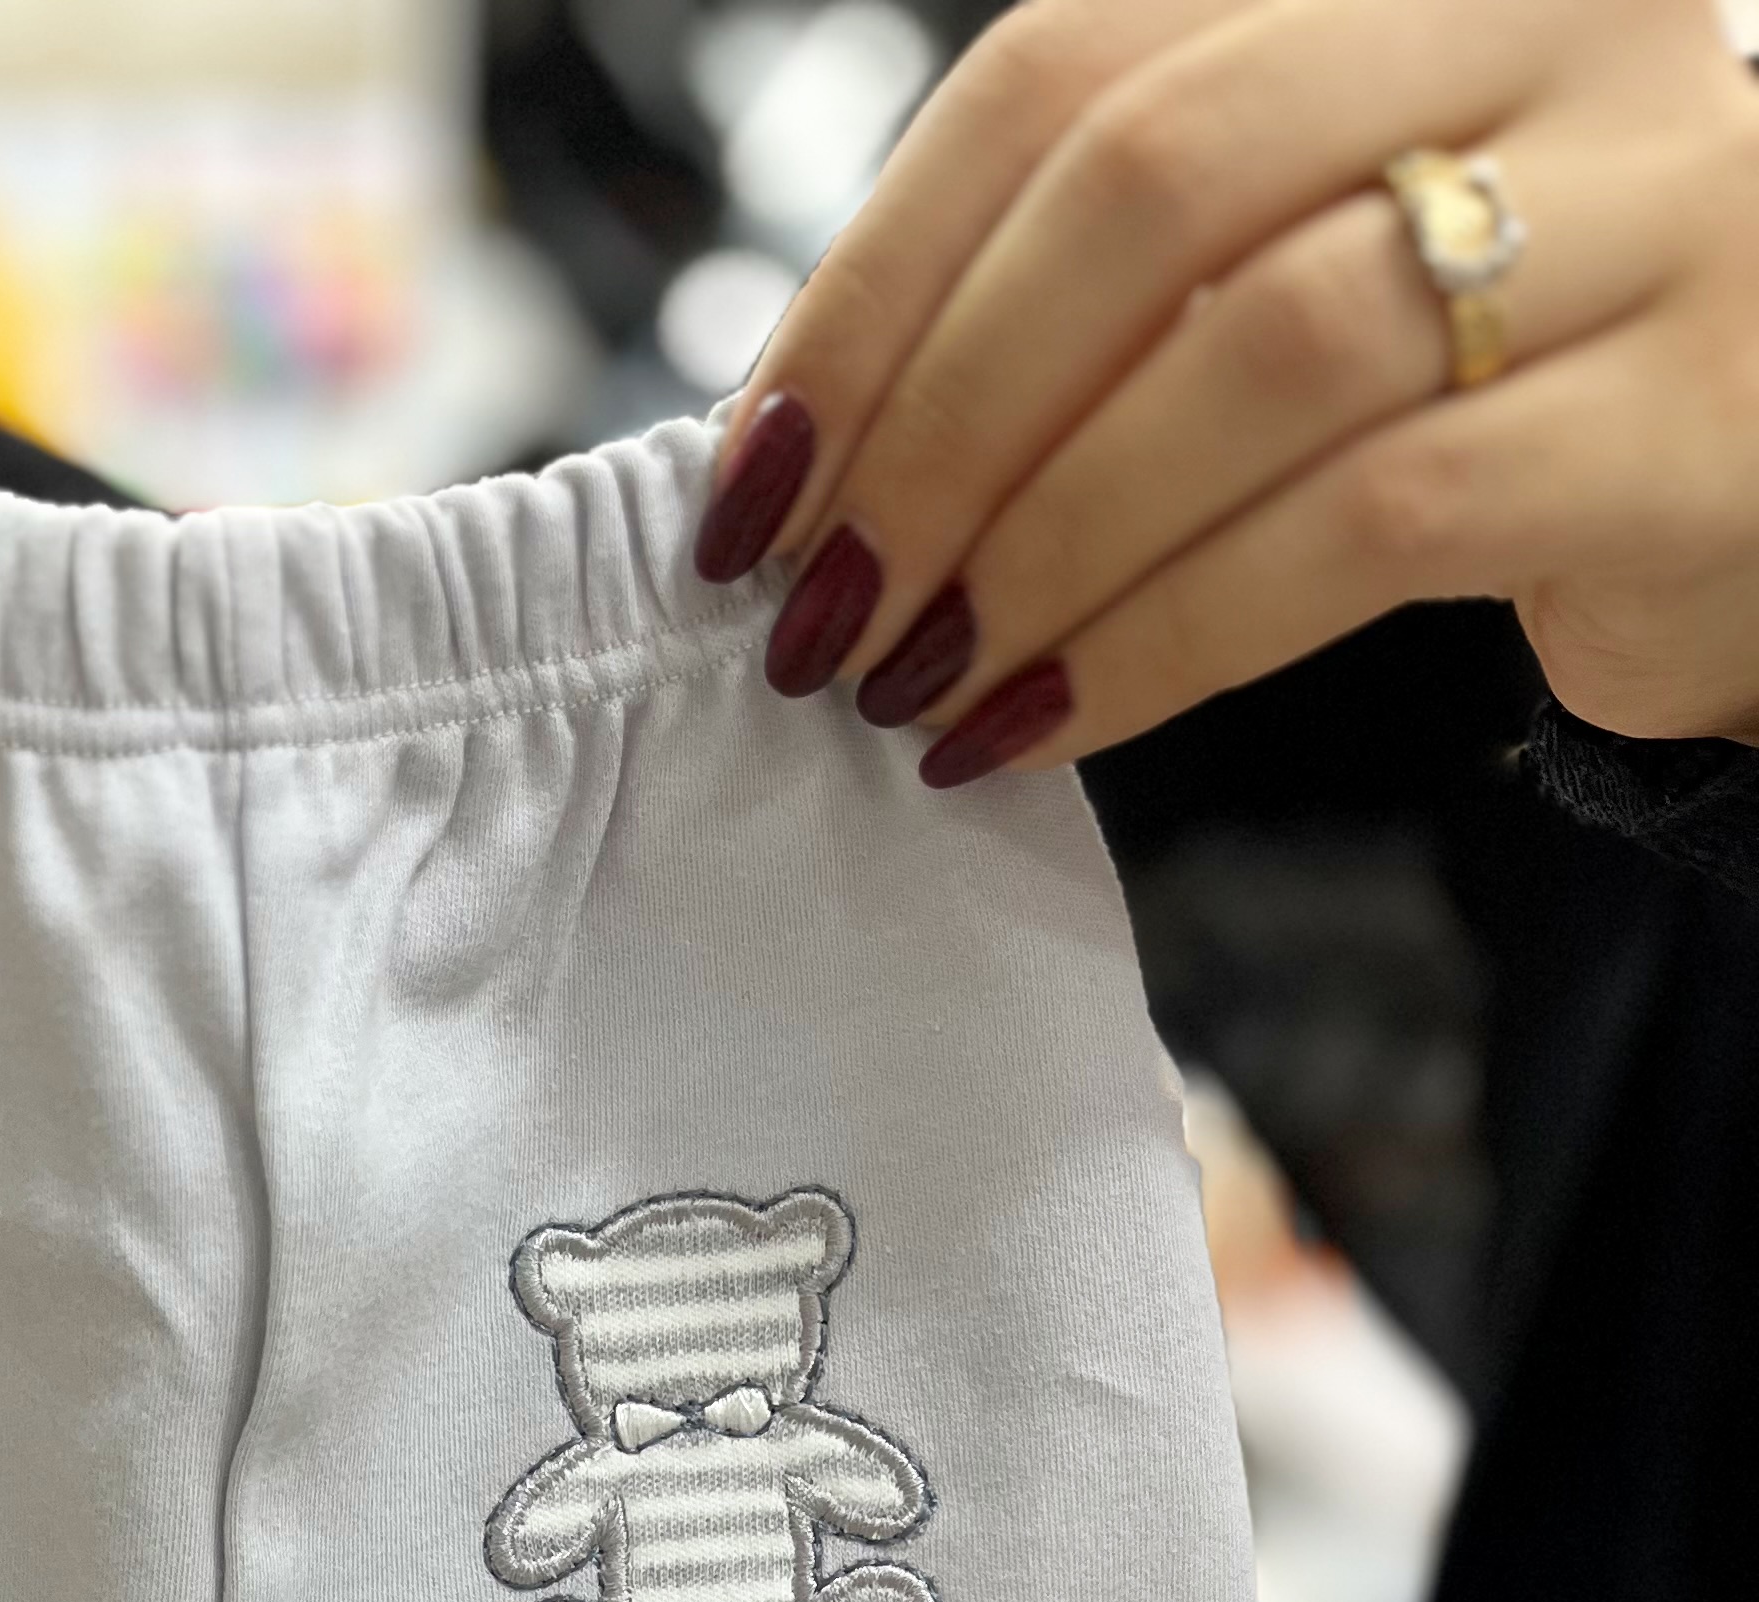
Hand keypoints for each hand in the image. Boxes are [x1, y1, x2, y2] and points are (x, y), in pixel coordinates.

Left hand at [690, 0, 1758, 783]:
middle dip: (938, 428)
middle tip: (829, 610)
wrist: (1746, 480)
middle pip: (1152, 184)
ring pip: (1260, 355)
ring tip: (923, 683)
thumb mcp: (1276, 258)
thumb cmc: (1465, 380)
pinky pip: (1368, 525)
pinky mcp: (1682, 417)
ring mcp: (1649, 202)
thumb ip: (1083, 282)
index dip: (871, 288)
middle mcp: (1546, 16)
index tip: (755, 483)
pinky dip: (1167, 639)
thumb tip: (794, 442)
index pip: (1061, 66)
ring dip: (1039, 549)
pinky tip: (1051, 717)